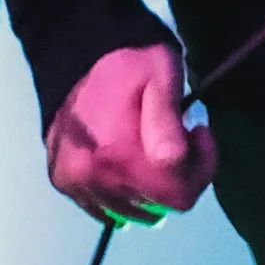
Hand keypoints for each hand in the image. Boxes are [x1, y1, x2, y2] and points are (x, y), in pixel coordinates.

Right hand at [45, 40, 217, 222]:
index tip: (196, 132)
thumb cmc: (129, 62)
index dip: (201, 165)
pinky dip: (124, 191)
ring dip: (152, 186)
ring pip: (136, 212)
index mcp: (121, 152)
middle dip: (179, 176)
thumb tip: (171, 160)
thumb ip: (167, 120)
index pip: (181, 196)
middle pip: (161, 206)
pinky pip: (107, 209)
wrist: (75, 52)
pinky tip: (124, 159)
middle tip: (175, 136)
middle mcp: (95, 177)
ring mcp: (76, 183)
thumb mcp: (162, 75)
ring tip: (148, 146)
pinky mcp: (62, 182)